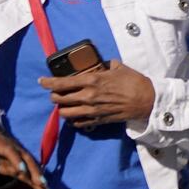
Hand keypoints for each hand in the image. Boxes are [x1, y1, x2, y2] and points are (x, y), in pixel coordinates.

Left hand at [0, 129, 49, 188]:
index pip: (9, 150)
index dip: (16, 160)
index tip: (21, 172)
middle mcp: (13, 147)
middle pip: (26, 158)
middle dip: (34, 171)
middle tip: (41, 184)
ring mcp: (17, 156)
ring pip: (31, 166)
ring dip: (39, 178)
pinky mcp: (18, 165)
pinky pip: (29, 173)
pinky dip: (37, 182)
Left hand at [39, 60, 156, 128]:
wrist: (146, 100)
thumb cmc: (134, 81)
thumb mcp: (119, 67)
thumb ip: (106, 66)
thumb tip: (102, 65)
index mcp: (92, 80)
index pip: (62, 83)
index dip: (48, 82)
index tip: (41, 81)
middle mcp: (88, 96)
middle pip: (60, 99)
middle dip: (53, 96)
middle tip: (54, 93)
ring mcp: (92, 110)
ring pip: (65, 113)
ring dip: (62, 108)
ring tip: (64, 105)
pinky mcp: (98, 120)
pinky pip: (78, 122)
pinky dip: (73, 119)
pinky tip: (75, 115)